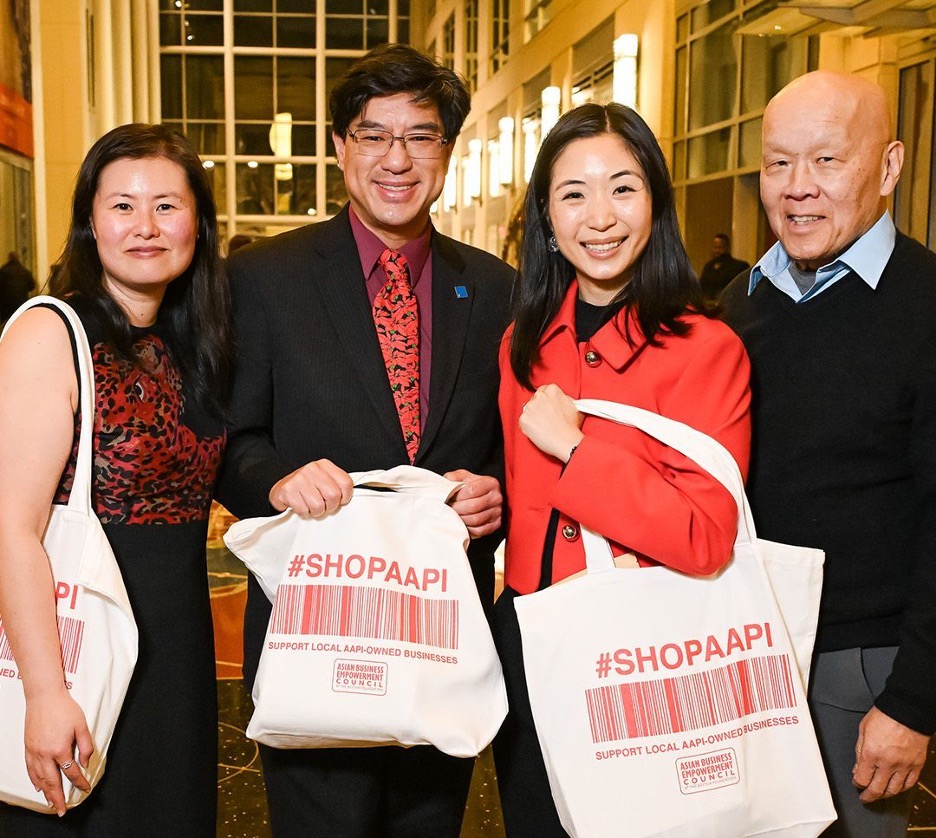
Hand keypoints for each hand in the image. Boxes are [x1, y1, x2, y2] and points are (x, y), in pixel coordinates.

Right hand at [24, 691, 92, 814]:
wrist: (44, 697)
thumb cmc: (64, 709)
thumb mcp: (82, 725)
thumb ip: (86, 746)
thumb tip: (86, 763)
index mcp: (60, 749)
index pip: (72, 772)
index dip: (80, 782)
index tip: (86, 789)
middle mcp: (45, 755)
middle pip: (52, 782)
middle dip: (59, 798)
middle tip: (63, 810)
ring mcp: (34, 753)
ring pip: (39, 779)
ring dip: (46, 793)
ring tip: (52, 803)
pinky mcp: (28, 749)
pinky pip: (30, 770)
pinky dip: (34, 781)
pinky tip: (38, 787)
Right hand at [268, 459, 353, 516]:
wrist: (281, 489)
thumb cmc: (306, 487)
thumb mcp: (324, 480)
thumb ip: (338, 485)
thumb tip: (354, 496)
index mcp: (324, 465)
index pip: (346, 483)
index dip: (345, 497)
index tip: (340, 500)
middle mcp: (312, 469)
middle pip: (333, 496)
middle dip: (330, 506)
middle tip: (323, 505)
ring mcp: (299, 479)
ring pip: (318, 506)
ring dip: (316, 511)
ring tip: (311, 505)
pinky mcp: (288, 490)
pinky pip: (304, 510)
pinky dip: (304, 513)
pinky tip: (301, 506)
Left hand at [443, 470, 502, 538]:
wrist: (484, 497)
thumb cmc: (472, 487)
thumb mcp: (464, 477)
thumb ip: (454, 477)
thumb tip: (444, 484)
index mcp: (490, 483)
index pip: (472, 490)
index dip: (458, 496)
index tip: (449, 498)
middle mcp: (496, 497)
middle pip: (473, 506)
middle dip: (457, 509)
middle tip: (448, 509)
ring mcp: (498, 512)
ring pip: (476, 519)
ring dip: (461, 519)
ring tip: (453, 515)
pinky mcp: (496, 524)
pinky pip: (480, 530)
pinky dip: (468, 528)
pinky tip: (463, 523)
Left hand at [518, 383, 584, 461]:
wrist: (566, 441)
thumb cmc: (571, 426)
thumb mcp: (573, 405)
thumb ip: (563, 398)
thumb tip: (558, 400)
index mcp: (552, 389)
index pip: (544, 390)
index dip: (546, 400)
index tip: (547, 407)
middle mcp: (539, 396)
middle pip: (535, 399)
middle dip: (539, 407)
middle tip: (546, 418)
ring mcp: (529, 407)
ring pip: (528, 410)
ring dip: (533, 416)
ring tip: (543, 426)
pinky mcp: (523, 419)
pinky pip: (523, 421)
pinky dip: (528, 426)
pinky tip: (538, 431)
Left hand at [852, 706, 929, 801]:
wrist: (907, 711)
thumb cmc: (885, 715)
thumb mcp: (863, 729)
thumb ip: (859, 750)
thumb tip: (856, 767)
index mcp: (871, 752)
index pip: (862, 778)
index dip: (857, 784)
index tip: (856, 783)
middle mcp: (888, 762)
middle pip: (877, 789)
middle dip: (869, 796)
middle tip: (865, 797)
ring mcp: (904, 765)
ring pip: (894, 790)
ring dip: (885, 794)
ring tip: (879, 794)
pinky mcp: (916, 765)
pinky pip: (909, 783)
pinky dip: (901, 789)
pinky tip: (896, 788)